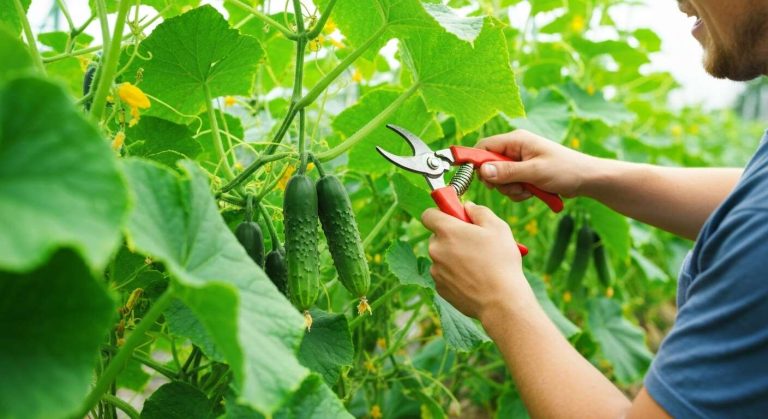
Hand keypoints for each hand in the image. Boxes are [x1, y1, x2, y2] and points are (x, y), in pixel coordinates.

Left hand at [421, 202, 534, 321]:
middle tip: (474, 242)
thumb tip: (467, 207)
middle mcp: (435, 249)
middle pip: (437, 236)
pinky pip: (445, 274)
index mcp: (447, 231)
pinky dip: (456, 274)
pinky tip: (474, 278)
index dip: (441, 213)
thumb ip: (479, 211)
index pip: (428, 214)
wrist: (501, 301)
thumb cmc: (501, 262)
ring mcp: (436, 270)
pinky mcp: (440, 287)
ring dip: (455, 256)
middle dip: (452, 236)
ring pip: (442, 256)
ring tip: (479, 264)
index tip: (454, 216)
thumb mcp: (497, 227)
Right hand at [476, 129, 596, 200]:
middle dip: (500, 181)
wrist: (587, 179)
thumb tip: (482, 171)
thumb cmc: (565, 170)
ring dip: (511, 189)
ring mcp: (519, 161)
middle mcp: (515, 149)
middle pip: (489, 166)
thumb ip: (507, 172)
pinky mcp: (524, 173)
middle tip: (516, 186)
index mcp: (516, 140)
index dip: (477, 162)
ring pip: (500, 179)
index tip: (480, 179)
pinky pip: (510, 185)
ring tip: (529, 189)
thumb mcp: (535, 172)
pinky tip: (533, 192)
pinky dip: (519, 192)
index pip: (484, 147)